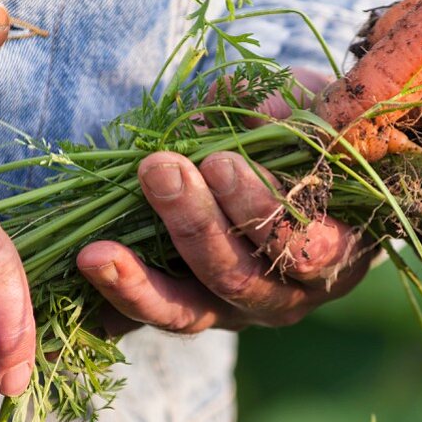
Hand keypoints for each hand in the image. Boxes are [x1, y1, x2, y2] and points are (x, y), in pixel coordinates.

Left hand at [77, 69, 370, 334]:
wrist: (293, 171)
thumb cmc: (314, 136)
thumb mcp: (312, 109)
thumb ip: (289, 105)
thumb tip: (245, 105)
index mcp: (336, 249)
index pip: (304, 248)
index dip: (261, 209)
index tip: (220, 160)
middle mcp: (288, 294)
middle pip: (240, 279)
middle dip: (195, 226)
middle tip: (160, 170)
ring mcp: (236, 310)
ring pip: (189, 312)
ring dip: (142, 278)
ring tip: (98, 249)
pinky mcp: (192, 311)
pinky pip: (152, 316)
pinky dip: (117, 298)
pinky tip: (86, 277)